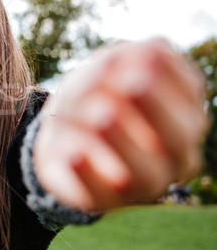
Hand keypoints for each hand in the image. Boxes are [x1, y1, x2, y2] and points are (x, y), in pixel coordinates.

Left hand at [33, 38, 207, 210]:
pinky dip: (86, 171)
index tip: (143, 53)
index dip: (170, 74)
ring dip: (123, 142)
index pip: (191, 93)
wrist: (58, 133)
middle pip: (180, 136)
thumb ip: (122, 60)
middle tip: (132, 83)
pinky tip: (72, 149)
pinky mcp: (104, 200)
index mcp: (182, 114)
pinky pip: (100, 193)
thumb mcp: (100, 70)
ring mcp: (143, 183)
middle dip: (157, 107)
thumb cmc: (91, 95)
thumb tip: (154, 48)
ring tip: (100, 116)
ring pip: (146, 173)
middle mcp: (174, 154)